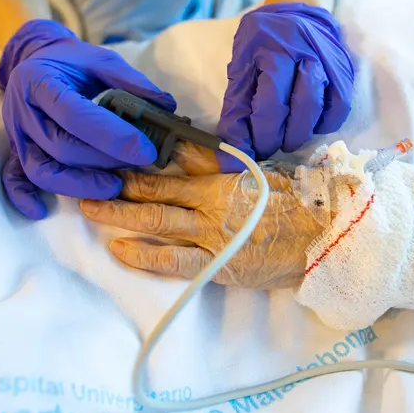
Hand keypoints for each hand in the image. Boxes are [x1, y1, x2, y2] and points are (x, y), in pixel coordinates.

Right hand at [0, 19, 175, 217]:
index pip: (76, 115)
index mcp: (41, 80)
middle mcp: (23, 109)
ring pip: (40, 169)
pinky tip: (41, 210)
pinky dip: (23, 196)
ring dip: (76, 185)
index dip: (112, 137)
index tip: (145, 151)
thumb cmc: (71, 61)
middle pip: (60, 147)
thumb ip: (132, 82)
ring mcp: (16, 133)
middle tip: (137, 166)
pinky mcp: (14, 148)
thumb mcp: (101, 60)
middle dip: (102, 161)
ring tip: (111, 188)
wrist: (34, 58)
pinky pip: (13, 178)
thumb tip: (167, 106)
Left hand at [79, 147, 326, 288]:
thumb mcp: (259, 172)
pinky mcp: (217, 266)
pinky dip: (144, 256)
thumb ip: (220, 163)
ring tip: (89, 208)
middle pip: (154, 192)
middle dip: (117, 187)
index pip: (172, 164)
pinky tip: (120, 249)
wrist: (327, 240)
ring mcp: (212, 236)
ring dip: (119, 215)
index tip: (112, 153)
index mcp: (223, 178)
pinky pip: (174, 261)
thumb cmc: (298, 205)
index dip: (138, 161)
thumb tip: (185, 146)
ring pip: (156, 222)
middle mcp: (212, 204)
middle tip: (86, 179)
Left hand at [217, 2, 353, 171]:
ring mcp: (328, 59)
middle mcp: (305, 49)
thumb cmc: (263, 43)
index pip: (269, 100)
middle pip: (299, 105)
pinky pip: (340, 106)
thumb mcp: (241, 67)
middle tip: (269, 147)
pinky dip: (324, 125)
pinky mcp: (344, 69)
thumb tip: (232, 156)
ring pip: (320, 107)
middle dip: (280, 137)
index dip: (261, 133)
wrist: (298, 13)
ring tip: (286, 140)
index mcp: (272, 47)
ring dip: (301, 133)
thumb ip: (236, 110)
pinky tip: (309, 125)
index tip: (253, 150)